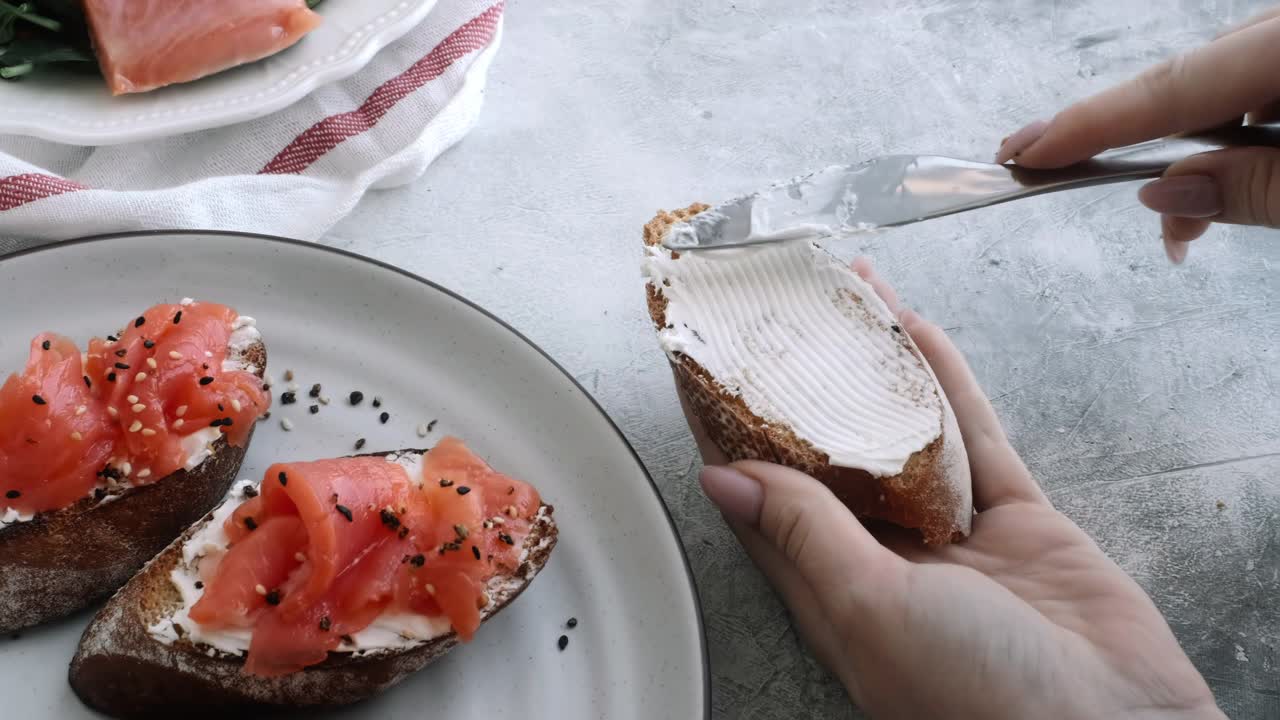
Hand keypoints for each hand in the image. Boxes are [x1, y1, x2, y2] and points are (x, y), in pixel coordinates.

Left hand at [684, 259, 1225, 719]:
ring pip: (903, 433)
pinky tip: (920, 333)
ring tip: (848, 299)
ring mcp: (953, 540)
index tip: (702, 366)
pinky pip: (976, 440)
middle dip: (804, 384)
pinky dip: (949, 385)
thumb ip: (805, 534)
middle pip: (831, 454)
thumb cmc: (979, 702)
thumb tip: (725, 479)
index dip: (728, 431)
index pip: (761, 497)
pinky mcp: (1017, 526)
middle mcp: (884, 563)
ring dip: (877, 368)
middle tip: (779, 315)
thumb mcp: (869, 608)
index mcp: (831, 592)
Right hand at [994, 7, 1279, 262]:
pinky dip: (1244, 137)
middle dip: (1153, 152)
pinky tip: (1250, 179)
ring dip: (1205, 153)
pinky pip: (1264, 86)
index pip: (1169, 87)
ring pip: (1227, 84)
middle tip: (1141, 224)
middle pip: (1192, 79)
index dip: (1091, 124)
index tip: (1025, 155)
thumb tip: (1166, 192)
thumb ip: (1256, 186)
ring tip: (1194, 224)